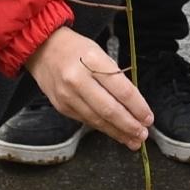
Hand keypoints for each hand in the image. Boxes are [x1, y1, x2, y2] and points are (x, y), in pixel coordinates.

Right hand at [29, 25, 152, 148]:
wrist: (42, 49)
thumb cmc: (76, 50)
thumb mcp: (100, 54)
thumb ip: (115, 78)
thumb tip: (134, 105)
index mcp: (92, 61)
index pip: (121, 89)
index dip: (137, 107)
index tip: (148, 118)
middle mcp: (77, 79)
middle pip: (109, 109)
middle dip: (129, 125)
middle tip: (143, 134)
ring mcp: (67, 95)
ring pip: (97, 120)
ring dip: (118, 132)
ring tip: (132, 140)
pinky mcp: (61, 106)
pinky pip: (86, 121)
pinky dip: (103, 128)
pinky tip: (114, 133)